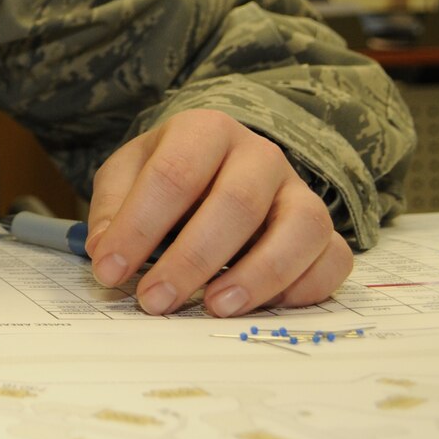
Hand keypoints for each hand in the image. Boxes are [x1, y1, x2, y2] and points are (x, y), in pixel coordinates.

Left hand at [83, 109, 351, 316]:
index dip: (138, 227)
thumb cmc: (167, 174)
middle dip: (192, 260)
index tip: (110, 271)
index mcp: (205, 130)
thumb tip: (104, 252)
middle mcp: (260, 155)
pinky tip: (263, 307)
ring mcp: (299, 191)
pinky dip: (305, 288)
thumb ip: (111, 209)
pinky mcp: (324, 230)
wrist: (217, 165)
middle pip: (237, 203)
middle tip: (155, 301)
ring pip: (301, 228)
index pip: (173, 175)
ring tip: (215, 307)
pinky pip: (334, 258)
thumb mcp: (126, 176)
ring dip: (258, 276)